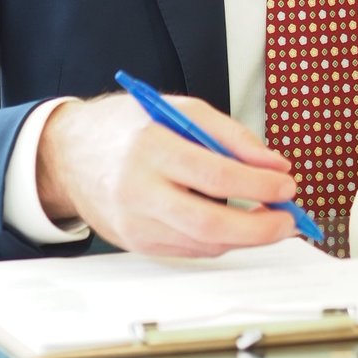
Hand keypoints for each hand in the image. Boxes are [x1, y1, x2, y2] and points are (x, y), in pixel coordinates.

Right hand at [36, 91, 298, 255]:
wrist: (68, 154)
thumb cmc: (128, 126)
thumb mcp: (178, 108)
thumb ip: (230, 135)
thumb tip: (274, 164)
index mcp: (150, 147)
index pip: (214, 174)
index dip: (258, 184)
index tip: (287, 184)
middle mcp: (139, 190)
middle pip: (210, 223)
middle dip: (259, 227)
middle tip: (289, 219)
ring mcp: (135, 223)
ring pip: (203, 243)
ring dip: (246, 236)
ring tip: (270, 219)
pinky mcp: (135, 243)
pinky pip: (189, 249)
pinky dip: (219, 239)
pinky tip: (235, 225)